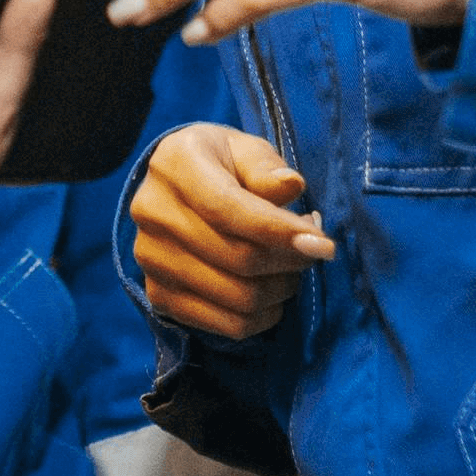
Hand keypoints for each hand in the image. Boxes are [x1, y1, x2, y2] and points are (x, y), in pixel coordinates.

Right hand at [132, 123, 331, 339]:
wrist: (174, 187)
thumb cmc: (220, 164)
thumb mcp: (244, 150)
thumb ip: (267, 168)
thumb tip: (292, 187)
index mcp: (175, 165)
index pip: (228, 208)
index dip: (280, 231)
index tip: (324, 245)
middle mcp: (153, 212)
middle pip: (238, 258)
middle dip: (290, 261)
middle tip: (311, 251)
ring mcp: (151, 258)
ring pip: (237, 297)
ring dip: (280, 290)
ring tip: (291, 268)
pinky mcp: (159, 294)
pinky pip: (226, 325)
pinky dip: (263, 317)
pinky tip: (271, 292)